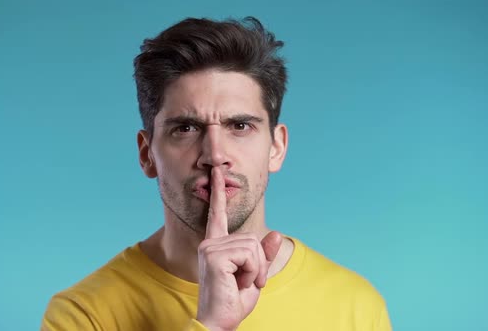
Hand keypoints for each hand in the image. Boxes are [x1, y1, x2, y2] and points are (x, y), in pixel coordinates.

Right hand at [196, 167, 281, 330]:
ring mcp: (210, 247)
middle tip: (248, 282)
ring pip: (253, 246)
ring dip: (256, 269)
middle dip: (259, 263)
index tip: (216, 171)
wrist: (218, 322)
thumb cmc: (232, 301)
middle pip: (252, 238)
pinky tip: (239, 283)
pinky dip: (253, 272)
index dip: (219, 192)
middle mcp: (210, 242)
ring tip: (242, 284)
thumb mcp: (254, 275)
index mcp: (216, 244)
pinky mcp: (214, 255)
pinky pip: (250, 254)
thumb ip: (264, 254)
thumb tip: (277, 233)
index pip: (217, 214)